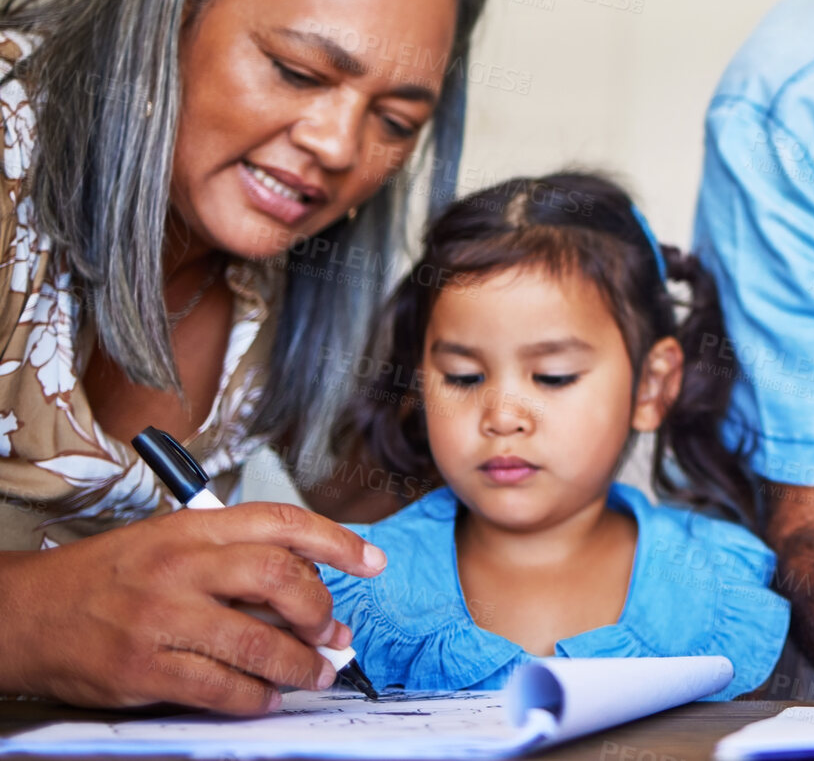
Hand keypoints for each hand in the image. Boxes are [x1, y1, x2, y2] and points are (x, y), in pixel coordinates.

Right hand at [0, 501, 385, 712]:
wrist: (26, 612)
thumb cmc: (107, 579)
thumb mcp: (169, 545)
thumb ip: (234, 562)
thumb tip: (308, 600)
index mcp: (191, 529)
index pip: (280, 521)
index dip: (336, 540)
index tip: (372, 561)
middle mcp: (180, 566)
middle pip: (277, 575)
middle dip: (319, 607)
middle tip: (331, 631)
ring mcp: (160, 617)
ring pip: (255, 639)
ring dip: (298, 663)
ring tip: (314, 673)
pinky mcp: (142, 666)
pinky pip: (217, 686)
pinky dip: (253, 697)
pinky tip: (265, 699)